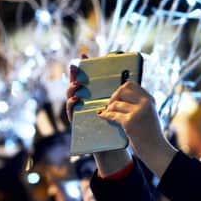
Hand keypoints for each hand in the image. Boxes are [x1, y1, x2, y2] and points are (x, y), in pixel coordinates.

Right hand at [66, 54, 132, 174]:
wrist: (113, 145)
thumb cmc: (117, 124)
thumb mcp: (120, 107)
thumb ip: (120, 95)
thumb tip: (130, 79)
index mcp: (95, 95)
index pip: (89, 79)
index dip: (85, 67)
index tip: (84, 55)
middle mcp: (85, 100)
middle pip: (77, 84)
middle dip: (74, 74)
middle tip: (75, 66)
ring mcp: (79, 109)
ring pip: (70, 95)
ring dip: (72, 88)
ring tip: (77, 85)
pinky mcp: (76, 119)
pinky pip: (71, 110)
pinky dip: (72, 103)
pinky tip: (76, 99)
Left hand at [97, 81, 175, 177]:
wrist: (155, 148)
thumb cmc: (151, 133)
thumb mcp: (149, 114)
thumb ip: (139, 104)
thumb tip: (120, 96)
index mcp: (150, 100)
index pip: (131, 85)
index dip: (120, 90)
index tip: (117, 98)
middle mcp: (145, 103)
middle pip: (122, 90)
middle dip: (113, 97)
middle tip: (110, 106)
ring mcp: (138, 112)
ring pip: (116, 103)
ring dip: (109, 109)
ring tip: (108, 113)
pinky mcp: (130, 122)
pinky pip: (113, 114)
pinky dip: (106, 115)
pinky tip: (103, 116)